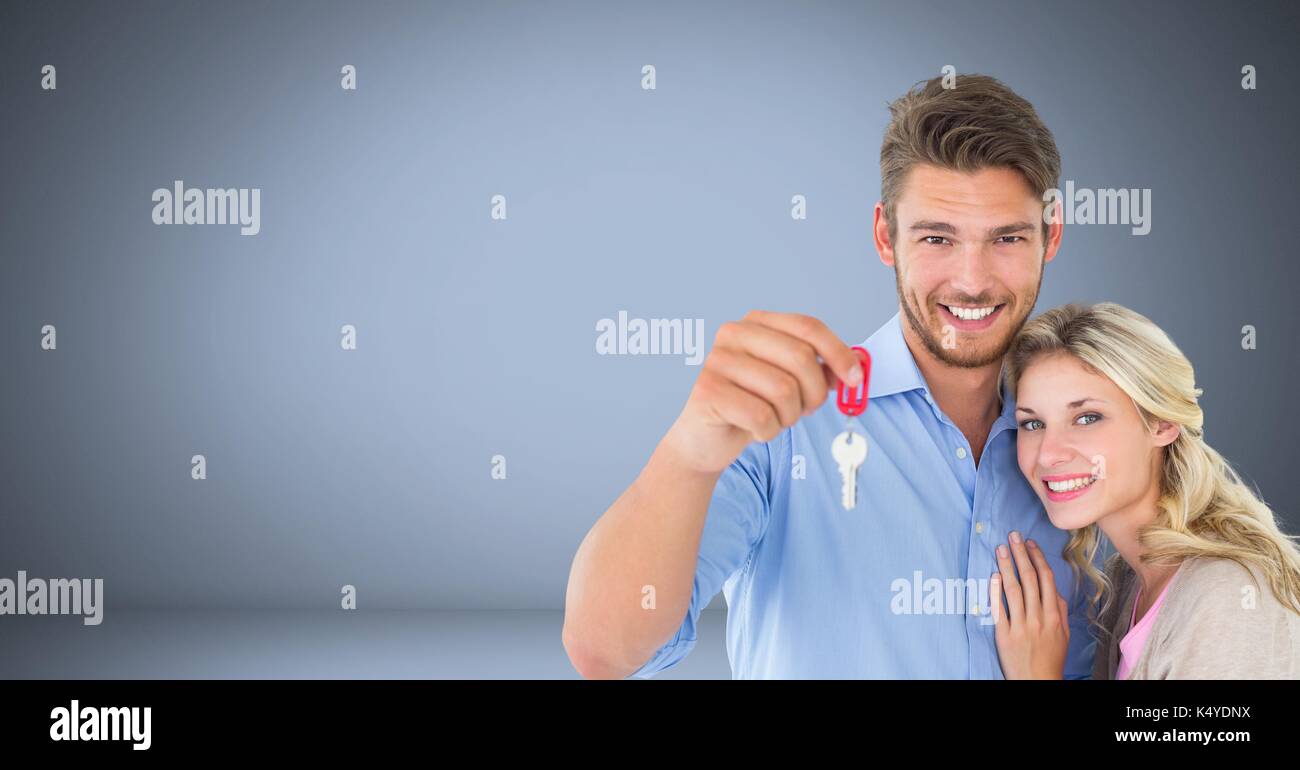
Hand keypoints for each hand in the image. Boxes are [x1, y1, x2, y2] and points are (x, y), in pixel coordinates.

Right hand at [661, 310, 863, 474]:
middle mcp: (733, 335)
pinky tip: (755, 430)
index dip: (838, 353)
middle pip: (801, 358)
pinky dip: (768, 431)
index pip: (808, 327)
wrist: (703, 440)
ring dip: (789, 416)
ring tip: (775, 419)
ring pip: (784, 390)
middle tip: (808, 410)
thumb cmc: (748, 407)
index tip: (855, 379)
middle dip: (815, 393)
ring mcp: (716, 361)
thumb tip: (853, 368)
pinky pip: (762, 416)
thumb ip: (817, 370)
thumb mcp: (788, 384)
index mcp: (755, 323)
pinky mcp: (707, 392)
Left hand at [991, 532, 1068, 679]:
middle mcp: (1038, 618)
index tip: (1029, 543)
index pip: (1046, 580)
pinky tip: (992, 576)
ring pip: (1013, 590)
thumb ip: (1060, 610)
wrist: (1037, 682)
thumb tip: (1054, 589)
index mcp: (1054, 615)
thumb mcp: (1063, 634)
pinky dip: (995, 591)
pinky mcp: (1004, 635)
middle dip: (1021, 555)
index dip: (1037, 558)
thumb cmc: (1051, 657)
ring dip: (1007, 566)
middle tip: (1013, 536)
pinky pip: (999, 609)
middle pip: (1030, 579)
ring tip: (1000, 549)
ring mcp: (1020, 626)